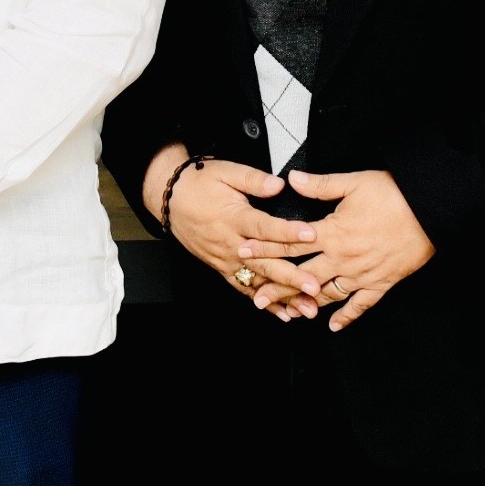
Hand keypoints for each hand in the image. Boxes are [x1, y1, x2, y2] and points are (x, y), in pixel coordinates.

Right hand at [152, 144, 322, 317]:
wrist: (170, 199)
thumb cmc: (198, 184)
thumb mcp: (225, 172)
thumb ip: (253, 179)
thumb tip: (279, 185)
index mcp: (233, 217)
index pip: (264, 228)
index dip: (289, 231)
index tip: (312, 235)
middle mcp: (230, 243)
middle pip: (264, 263)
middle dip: (291, 277)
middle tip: (314, 287)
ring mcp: (225, 259)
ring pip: (257, 282)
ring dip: (283, 297)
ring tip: (306, 308)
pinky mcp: (222, 268)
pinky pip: (244, 289)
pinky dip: (264, 302)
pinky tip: (283, 313)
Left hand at [266, 168, 434, 331]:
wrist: (430, 210)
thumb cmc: (394, 194)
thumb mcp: (353, 183)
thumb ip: (320, 185)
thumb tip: (292, 179)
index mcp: (333, 232)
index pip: (290, 241)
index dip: (265, 247)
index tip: (244, 253)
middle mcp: (344, 257)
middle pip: (303, 274)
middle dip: (278, 285)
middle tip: (257, 295)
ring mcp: (362, 273)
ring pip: (327, 294)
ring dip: (306, 303)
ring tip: (287, 313)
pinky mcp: (382, 282)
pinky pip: (361, 305)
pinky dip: (347, 316)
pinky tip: (334, 326)